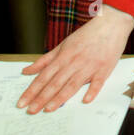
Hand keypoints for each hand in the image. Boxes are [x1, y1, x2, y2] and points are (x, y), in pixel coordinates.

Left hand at [17, 4, 133, 112]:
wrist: (110, 24)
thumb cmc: (87, 35)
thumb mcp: (63, 45)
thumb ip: (45, 60)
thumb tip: (27, 71)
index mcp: (63, 57)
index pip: (43, 77)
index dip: (32, 90)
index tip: (22, 102)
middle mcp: (74, 62)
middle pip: (55, 83)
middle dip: (41, 98)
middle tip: (31, 111)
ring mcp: (89, 66)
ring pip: (72, 85)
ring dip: (60, 98)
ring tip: (49, 109)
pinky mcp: (104, 68)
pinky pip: (97, 82)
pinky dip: (92, 91)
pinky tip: (85, 100)